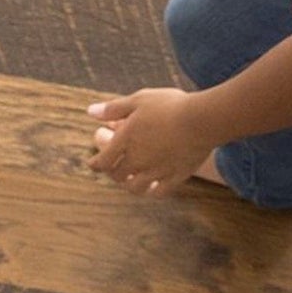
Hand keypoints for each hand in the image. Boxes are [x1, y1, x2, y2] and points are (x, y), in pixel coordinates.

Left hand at [87, 89, 213, 193]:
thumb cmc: (167, 106)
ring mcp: (158, 171)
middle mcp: (139, 160)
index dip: (95, 164)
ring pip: (136, 188)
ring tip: (129, 178)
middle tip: (112, 165)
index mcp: (126, 140)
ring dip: (129, 184)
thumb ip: (113, 109)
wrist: (200, 121)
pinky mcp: (176, 177)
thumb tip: (91, 112)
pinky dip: (152, 191)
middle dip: (112, 171)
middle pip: (118, 175)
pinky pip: (159, 192)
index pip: (104, 161)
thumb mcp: (137, 100)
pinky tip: (152, 185)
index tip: (92, 164)